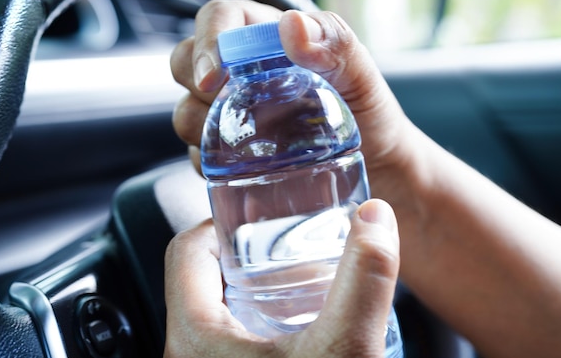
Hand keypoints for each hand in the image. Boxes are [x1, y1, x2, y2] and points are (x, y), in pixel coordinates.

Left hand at [163, 199, 399, 357]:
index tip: (257, 215)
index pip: (185, 250)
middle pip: (203, 278)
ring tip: (297, 280)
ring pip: (217, 311)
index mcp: (193, 335)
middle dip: (247, 256)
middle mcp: (189, 353)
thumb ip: (363, 281)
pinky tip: (300, 327)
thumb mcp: (344, 350)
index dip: (220, 223)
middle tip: (286, 245)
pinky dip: (260, 322)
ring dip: (254, 290)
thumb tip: (375, 218)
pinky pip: (230, 340)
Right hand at [171, 0, 423, 217]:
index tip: (215, 77)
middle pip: (187, 63)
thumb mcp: (363, 77)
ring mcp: (233, 113)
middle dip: (196, 86)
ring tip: (246, 145)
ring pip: (187, 111)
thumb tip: (292, 26)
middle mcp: (243, 73)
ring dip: (201, 129)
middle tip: (227, 110)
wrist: (376, 169)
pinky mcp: (229, 150)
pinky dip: (212, 163)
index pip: (219, 18)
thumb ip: (335, 44)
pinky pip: (199, 153)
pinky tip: (245, 169)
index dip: (207, 41)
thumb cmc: (371, 115)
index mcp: (269, 41)